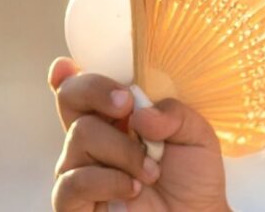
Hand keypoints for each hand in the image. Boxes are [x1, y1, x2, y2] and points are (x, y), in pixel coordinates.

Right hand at [49, 57, 230, 211]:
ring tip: (151, 172)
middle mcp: (93, 138)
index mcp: (117, 117)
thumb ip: (175, 114)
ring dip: (123, 151)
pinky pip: (73, 181)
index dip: (67, 76)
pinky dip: (108, 180)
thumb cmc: (192, 179)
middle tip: (127, 105)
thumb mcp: (198, 136)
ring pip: (81, 136)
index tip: (66, 66)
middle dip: (96, 91)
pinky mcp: (73, 202)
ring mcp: (80, 169)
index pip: (83, 90)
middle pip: (70, 98)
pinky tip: (132, 189)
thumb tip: (140, 112)